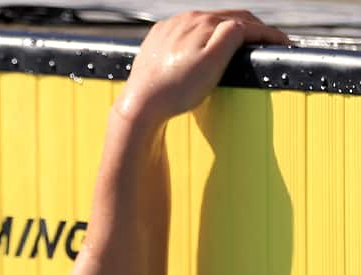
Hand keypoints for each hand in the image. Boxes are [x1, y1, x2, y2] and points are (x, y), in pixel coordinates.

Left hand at [117, 10, 288, 128]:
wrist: (140, 105)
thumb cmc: (177, 90)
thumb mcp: (213, 62)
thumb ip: (232, 36)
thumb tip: (244, 24)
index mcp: (201, 22)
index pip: (244, 23)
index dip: (268, 33)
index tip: (285, 44)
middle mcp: (184, 19)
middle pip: (227, 18)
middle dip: (252, 29)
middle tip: (269, 42)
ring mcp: (169, 28)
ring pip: (207, 24)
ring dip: (228, 30)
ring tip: (243, 43)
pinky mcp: (157, 39)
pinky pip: (187, 32)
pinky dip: (204, 37)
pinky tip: (207, 47)